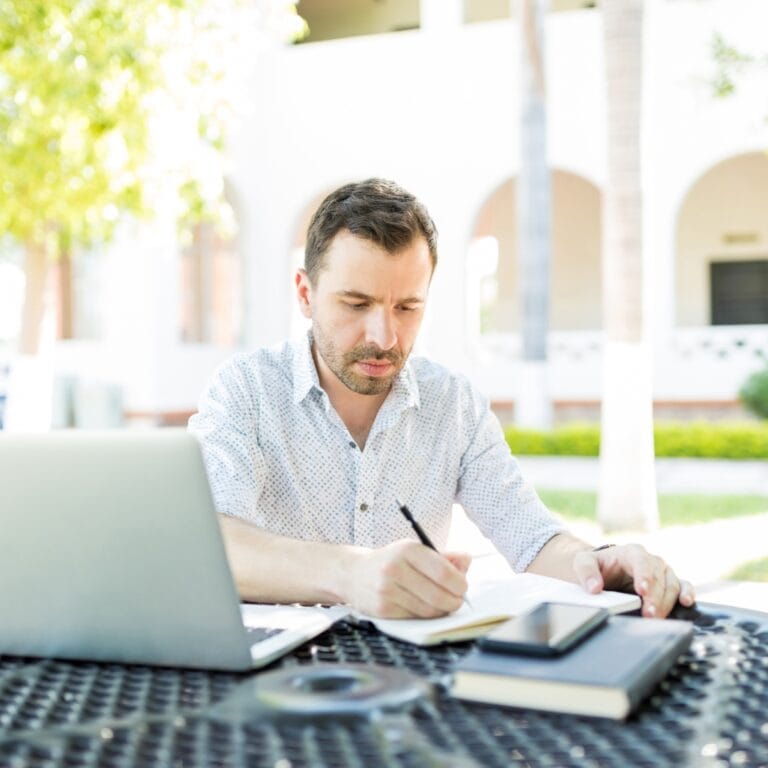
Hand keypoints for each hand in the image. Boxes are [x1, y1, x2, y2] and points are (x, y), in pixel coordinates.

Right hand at [343, 540, 470, 618]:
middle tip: (457, 600)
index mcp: (408, 549)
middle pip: (439, 595)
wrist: (354, 573)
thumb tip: (466, 560)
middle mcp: (395, 568)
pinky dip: (424, 616)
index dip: (460, 584)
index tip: (463, 587)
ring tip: (442, 603)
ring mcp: (386, 590)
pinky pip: (414, 618)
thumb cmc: (392, 561)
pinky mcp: (382, 609)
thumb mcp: (415, 551)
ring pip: (428, 610)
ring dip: (441, 611)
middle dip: (454, 601)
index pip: (443, 572)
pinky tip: (423, 607)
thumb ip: (443, 556)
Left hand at [573, 543, 695, 617]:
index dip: (644, 577)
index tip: (642, 591)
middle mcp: (651, 560)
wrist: (606, 569)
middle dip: (654, 598)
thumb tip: (594, 588)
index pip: (641, 563)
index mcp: (632, 552)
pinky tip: (687, 603)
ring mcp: (663, 572)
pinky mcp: (670, 583)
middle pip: (658, 578)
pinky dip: (688, 593)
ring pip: (672, 585)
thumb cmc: (598, 565)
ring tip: (656, 618)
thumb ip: (586, 573)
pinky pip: (684, 586)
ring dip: (667, 603)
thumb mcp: (584, 563)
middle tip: (648, 615)